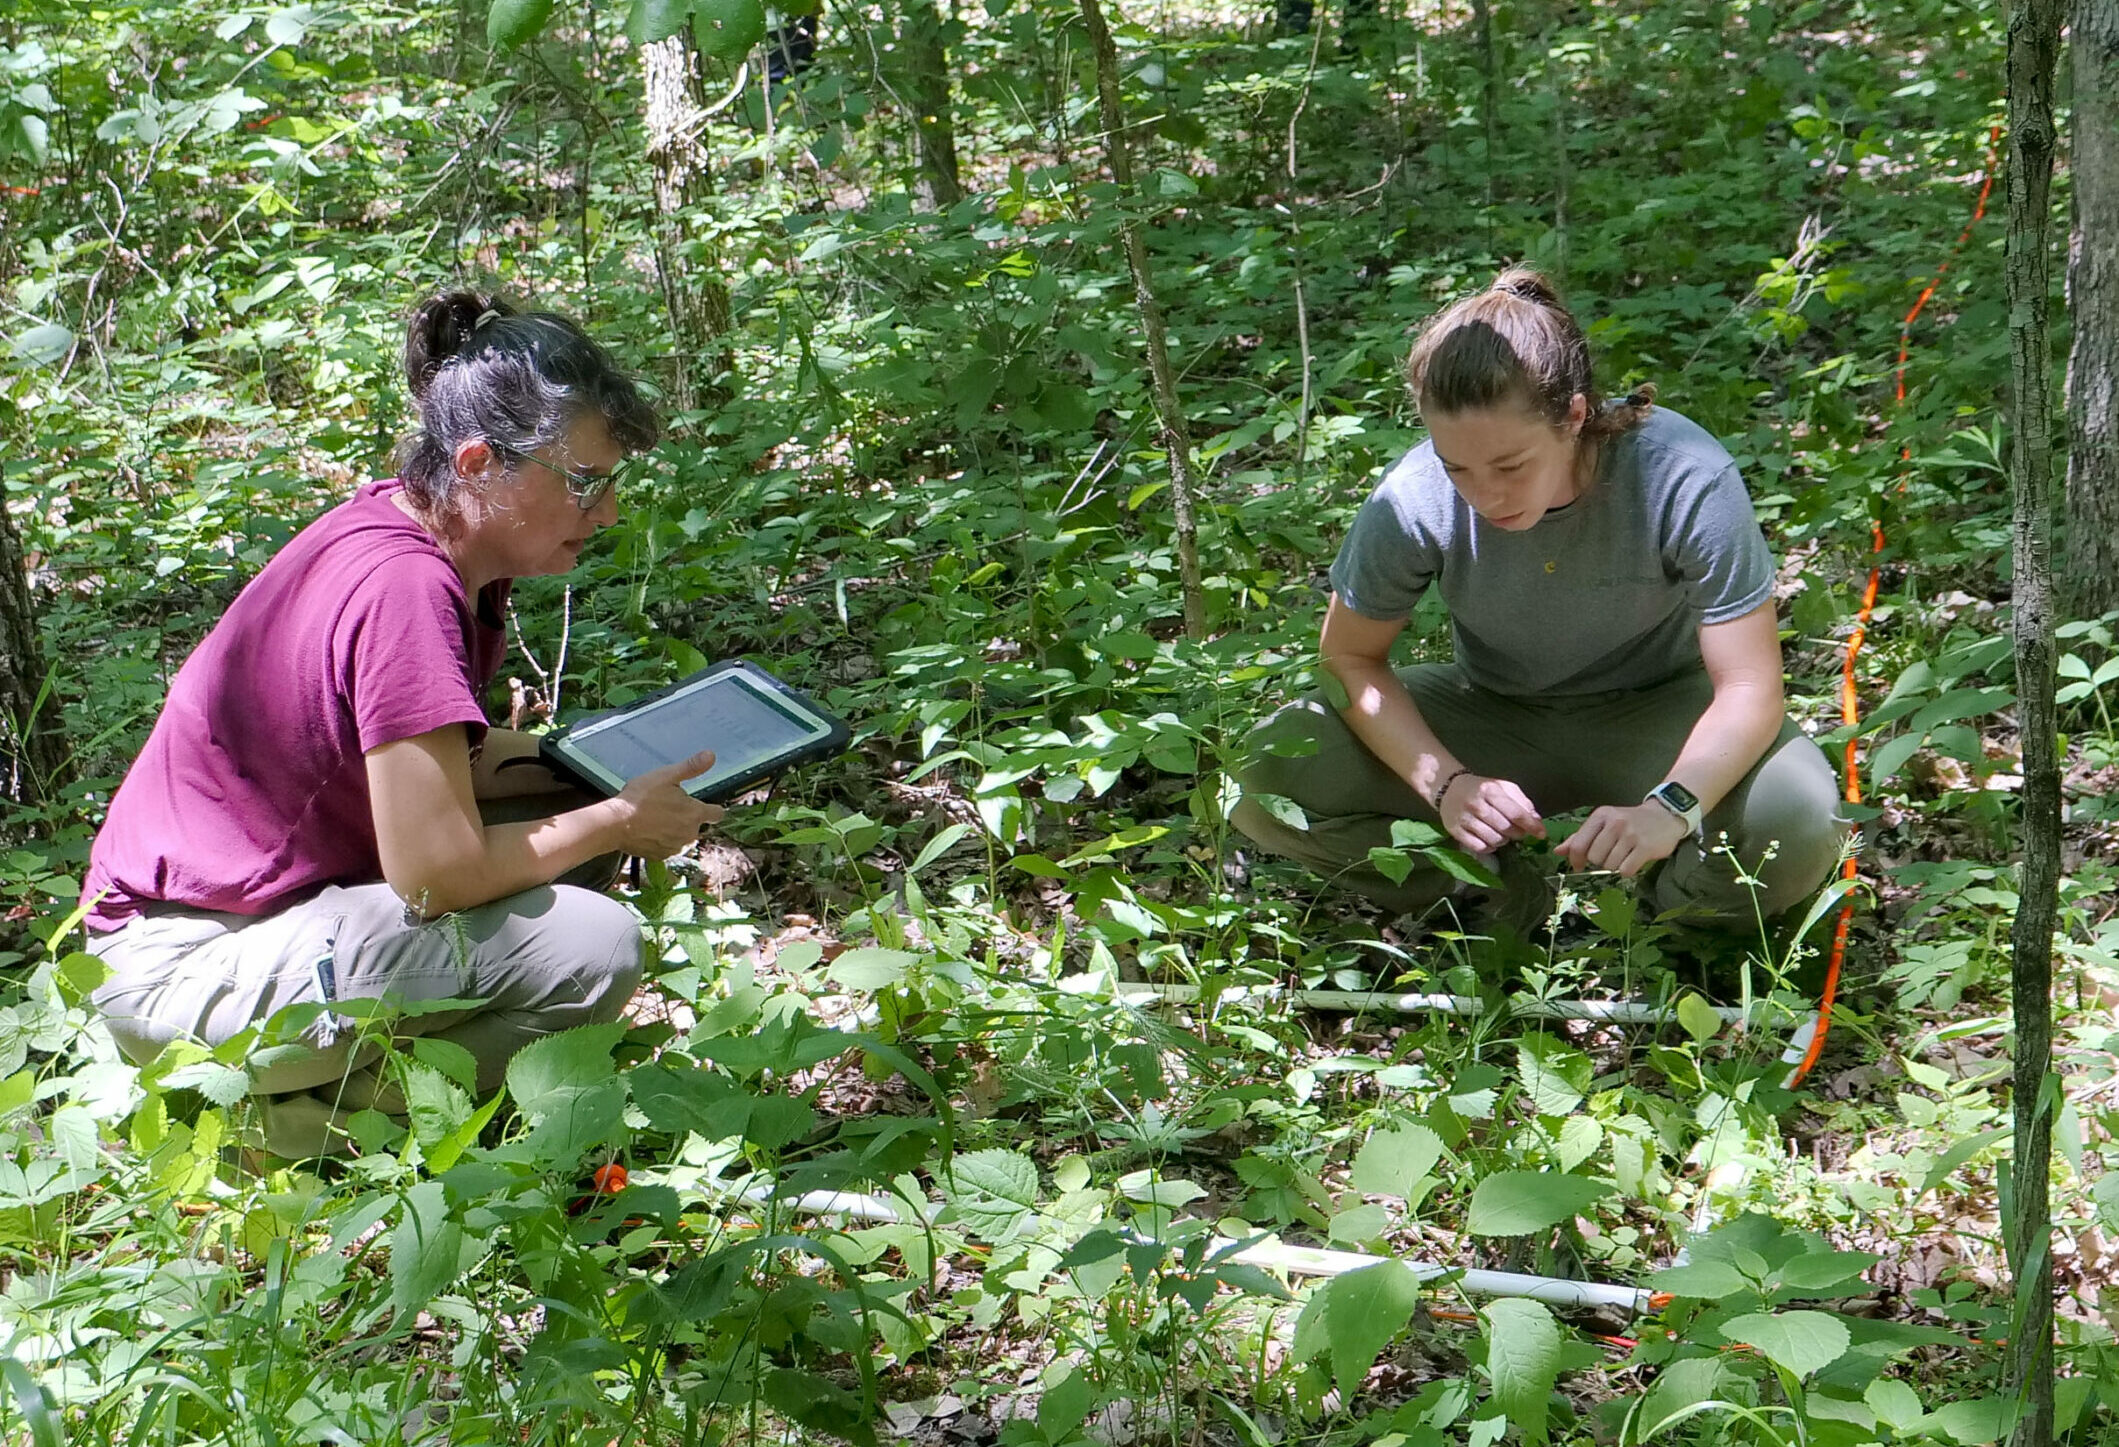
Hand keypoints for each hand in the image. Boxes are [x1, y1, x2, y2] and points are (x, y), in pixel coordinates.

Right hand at [613, 750, 725, 857]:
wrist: (615, 824)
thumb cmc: (641, 798)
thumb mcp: (666, 776)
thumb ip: (691, 767)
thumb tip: (711, 755)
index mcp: (695, 813)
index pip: (717, 814)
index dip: (712, 809)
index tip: (704, 806)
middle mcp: (690, 833)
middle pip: (696, 825)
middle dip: (686, 817)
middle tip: (666, 806)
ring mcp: (675, 847)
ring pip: (682, 837)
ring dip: (674, 830)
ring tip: (655, 818)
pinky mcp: (661, 856)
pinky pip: (667, 847)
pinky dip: (660, 840)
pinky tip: (648, 831)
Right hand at [1437, 773, 1545, 854]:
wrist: (1449, 789)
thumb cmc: (1481, 788)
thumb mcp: (1503, 787)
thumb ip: (1521, 801)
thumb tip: (1536, 820)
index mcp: (1490, 790)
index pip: (1515, 813)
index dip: (1531, 825)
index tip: (1541, 834)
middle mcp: (1476, 804)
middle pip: (1505, 828)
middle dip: (1517, 834)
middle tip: (1519, 832)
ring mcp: (1464, 819)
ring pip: (1493, 839)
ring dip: (1503, 841)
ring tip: (1503, 834)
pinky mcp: (1455, 831)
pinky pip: (1479, 847)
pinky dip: (1489, 847)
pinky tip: (1490, 840)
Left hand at [1554, 803, 1688, 876]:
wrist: (1665, 816)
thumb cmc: (1629, 822)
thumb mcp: (1604, 823)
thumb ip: (1580, 837)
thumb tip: (1558, 851)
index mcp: (1600, 816)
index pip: (1578, 844)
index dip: (1576, 860)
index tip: (1579, 866)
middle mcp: (1615, 823)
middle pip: (1594, 858)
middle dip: (1600, 861)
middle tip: (1612, 854)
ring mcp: (1631, 834)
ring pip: (1610, 865)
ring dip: (1615, 866)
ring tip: (1625, 854)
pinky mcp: (1645, 847)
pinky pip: (1626, 870)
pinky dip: (1628, 870)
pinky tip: (1633, 860)